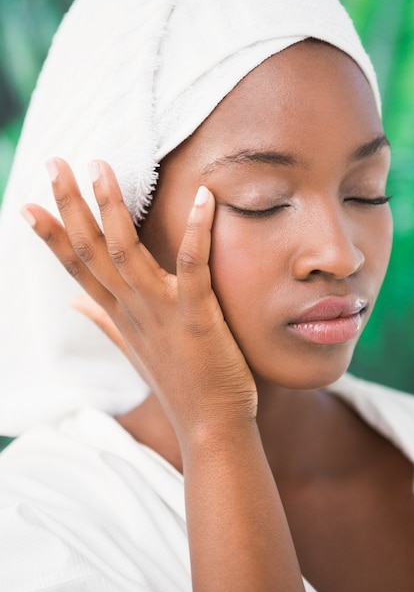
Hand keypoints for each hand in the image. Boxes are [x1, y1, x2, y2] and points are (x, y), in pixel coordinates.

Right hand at [22, 158, 256, 445]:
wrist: (210, 428)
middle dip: (69, 206)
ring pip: (126, 252)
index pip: (76, 268)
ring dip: (112, 209)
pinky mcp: (196, 315)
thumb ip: (104, 322)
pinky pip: (191, 265)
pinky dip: (196, 230)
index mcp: (119, 314)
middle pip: (91, 251)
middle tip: (54, 163)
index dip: (50, 236)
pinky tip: (204, 196)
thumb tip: (74, 305)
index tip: (26, 204)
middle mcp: (131, 308)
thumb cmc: (178, 384)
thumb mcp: (133, 349)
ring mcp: (161, 311)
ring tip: (99, 167)